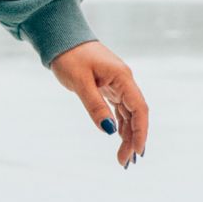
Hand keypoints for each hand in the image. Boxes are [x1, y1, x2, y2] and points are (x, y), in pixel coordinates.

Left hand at [50, 40, 148, 168]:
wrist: (61, 39)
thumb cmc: (70, 57)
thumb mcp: (80, 83)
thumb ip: (95, 106)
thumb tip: (109, 130)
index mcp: (122, 78)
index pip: (139, 108)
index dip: (141, 131)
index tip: (138, 151)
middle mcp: (124, 81)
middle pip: (136, 114)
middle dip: (133, 139)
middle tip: (124, 162)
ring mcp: (117, 84)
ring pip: (128, 114)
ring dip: (127, 134)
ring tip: (122, 157)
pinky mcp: (109, 87)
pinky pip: (119, 109)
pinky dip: (119, 124)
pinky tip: (118, 138)